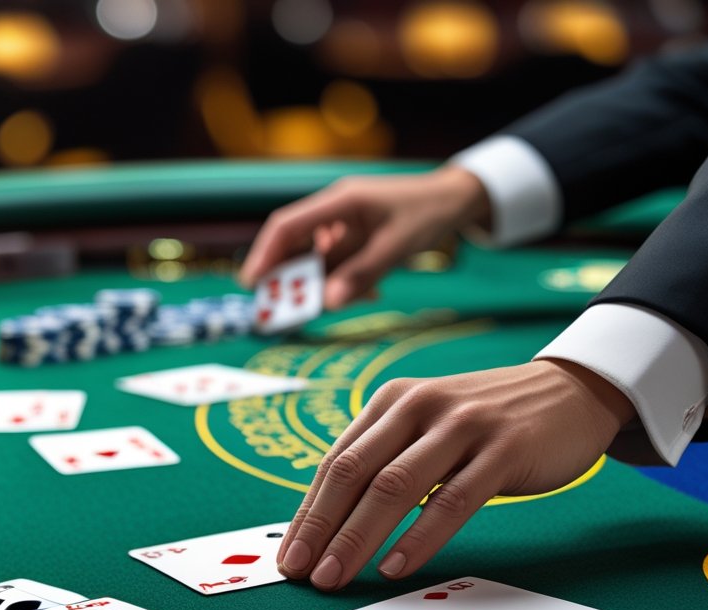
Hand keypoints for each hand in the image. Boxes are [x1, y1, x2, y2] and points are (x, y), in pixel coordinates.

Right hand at [238, 167, 490, 308]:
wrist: (455, 200)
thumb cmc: (427, 212)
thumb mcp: (397, 245)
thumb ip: (362, 273)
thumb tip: (330, 303)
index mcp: (339, 202)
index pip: (287, 225)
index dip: (264, 254)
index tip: (251, 284)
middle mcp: (334, 214)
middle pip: (294, 247)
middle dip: (289, 280)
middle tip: (284, 310)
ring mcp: (343, 229)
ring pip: (317, 264)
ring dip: (323, 288)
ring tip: (341, 305)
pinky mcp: (355, 243)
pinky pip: (338, 269)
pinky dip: (346, 286)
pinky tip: (371, 294)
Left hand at [276, 359, 636, 590]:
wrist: (570, 392)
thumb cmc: (486, 423)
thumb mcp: (427, 427)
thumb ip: (386, 460)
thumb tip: (331, 524)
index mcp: (391, 401)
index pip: (335, 462)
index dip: (307, 512)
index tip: (288, 558)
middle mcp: (418, 406)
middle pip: (354, 472)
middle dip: (321, 527)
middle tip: (300, 573)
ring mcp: (461, 425)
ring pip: (395, 486)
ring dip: (357, 537)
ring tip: (334, 577)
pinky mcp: (503, 450)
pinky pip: (452, 500)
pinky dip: (419, 537)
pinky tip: (395, 567)